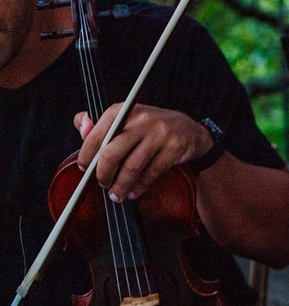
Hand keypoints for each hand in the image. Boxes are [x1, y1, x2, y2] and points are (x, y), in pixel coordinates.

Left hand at [76, 103, 214, 201]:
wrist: (190, 130)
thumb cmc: (151, 127)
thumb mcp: (125, 118)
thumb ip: (100, 123)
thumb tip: (82, 126)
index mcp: (123, 110)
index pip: (97, 134)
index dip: (87, 155)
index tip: (84, 168)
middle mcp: (141, 119)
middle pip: (112, 153)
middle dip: (103, 174)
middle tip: (102, 184)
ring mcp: (159, 134)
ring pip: (132, 167)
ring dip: (121, 185)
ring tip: (116, 194)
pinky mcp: (173, 148)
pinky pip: (152, 173)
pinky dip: (140, 186)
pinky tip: (134, 192)